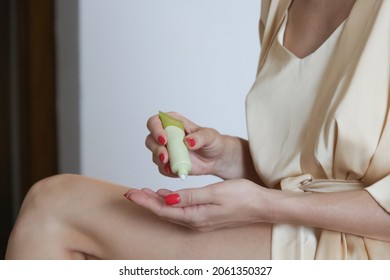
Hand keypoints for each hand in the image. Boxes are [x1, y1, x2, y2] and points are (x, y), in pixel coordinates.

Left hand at [124, 179, 271, 230]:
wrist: (262, 205)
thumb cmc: (242, 197)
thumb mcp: (214, 193)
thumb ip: (190, 197)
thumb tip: (166, 200)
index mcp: (195, 216)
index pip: (163, 210)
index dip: (145, 201)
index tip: (131, 193)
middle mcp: (195, 221)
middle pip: (164, 212)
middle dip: (146, 201)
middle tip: (131, 192)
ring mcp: (201, 219)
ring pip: (171, 211)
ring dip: (156, 202)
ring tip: (143, 192)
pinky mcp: (206, 215)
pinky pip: (181, 209)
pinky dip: (169, 201)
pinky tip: (165, 195)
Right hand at [145, 112, 229, 177]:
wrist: (217, 159)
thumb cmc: (213, 142)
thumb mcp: (210, 136)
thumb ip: (200, 137)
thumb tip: (188, 141)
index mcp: (174, 122)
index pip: (155, 122)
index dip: (156, 129)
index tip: (164, 140)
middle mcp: (167, 135)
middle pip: (150, 139)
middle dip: (156, 148)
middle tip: (166, 156)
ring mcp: (167, 150)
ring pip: (154, 154)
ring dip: (160, 161)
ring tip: (171, 165)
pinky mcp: (169, 164)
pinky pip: (162, 168)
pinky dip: (167, 170)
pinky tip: (176, 171)